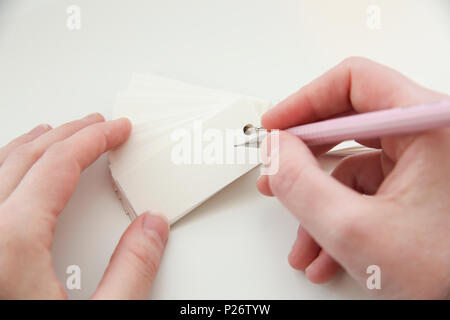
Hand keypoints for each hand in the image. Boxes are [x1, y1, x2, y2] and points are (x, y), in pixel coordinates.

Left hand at [0, 114, 168, 298]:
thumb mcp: (103, 314)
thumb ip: (131, 271)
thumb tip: (152, 228)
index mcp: (11, 243)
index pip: (58, 166)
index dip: (94, 140)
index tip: (117, 130)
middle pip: (27, 159)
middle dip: (68, 135)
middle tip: (97, 125)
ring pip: (0, 168)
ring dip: (34, 145)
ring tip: (58, 134)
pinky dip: (9, 167)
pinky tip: (19, 169)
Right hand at [257, 57, 449, 298]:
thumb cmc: (449, 276)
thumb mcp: (354, 230)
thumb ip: (301, 184)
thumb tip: (275, 150)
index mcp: (430, 124)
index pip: (354, 82)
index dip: (304, 102)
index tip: (275, 127)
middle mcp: (432, 136)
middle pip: (348, 124)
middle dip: (305, 157)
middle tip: (277, 173)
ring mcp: (427, 163)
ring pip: (353, 166)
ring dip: (320, 203)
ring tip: (303, 240)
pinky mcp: (420, 188)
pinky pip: (367, 191)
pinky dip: (341, 218)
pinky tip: (327, 252)